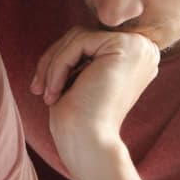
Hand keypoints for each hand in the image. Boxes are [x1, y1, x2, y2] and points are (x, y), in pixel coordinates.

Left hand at [30, 26, 159, 173]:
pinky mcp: (125, 46)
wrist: (89, 144)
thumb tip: (66, 38)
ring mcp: (137, 46)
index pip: (88, 42)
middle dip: (53, 59)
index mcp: (133, 58)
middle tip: (37, 88)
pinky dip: (58, 66)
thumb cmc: (80, 119)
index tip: (42, 85)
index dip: (60, 59)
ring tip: (45, 93)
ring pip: (77, 37)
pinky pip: (78, 43)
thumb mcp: (77, 78)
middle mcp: (142, 48)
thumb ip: (78, 55)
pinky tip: (53, 92)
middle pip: (82, 35)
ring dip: (52, 65)